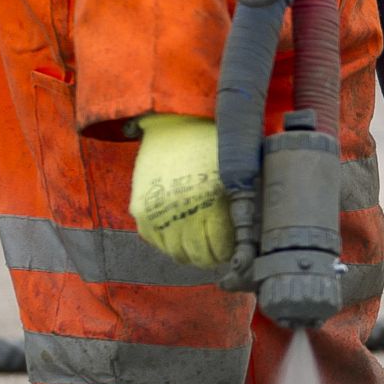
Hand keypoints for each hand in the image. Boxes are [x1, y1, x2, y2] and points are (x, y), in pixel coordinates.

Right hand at [128, 114, 233, 268]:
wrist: (176, 126)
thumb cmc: (212, 151)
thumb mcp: (233, 179)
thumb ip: (237, 212)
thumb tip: (243, 244)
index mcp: (209, 205)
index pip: (219, 249)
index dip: (227, 251)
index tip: (230, 246)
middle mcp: (181, 213)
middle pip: (197, 256)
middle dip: (210, 255)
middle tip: (215, 247)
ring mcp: (157, 214)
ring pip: (175, 253)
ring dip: (189, 250)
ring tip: (197, 238)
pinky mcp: (140, 209)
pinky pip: (155, 241)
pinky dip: (167, 241)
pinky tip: (178, 229)